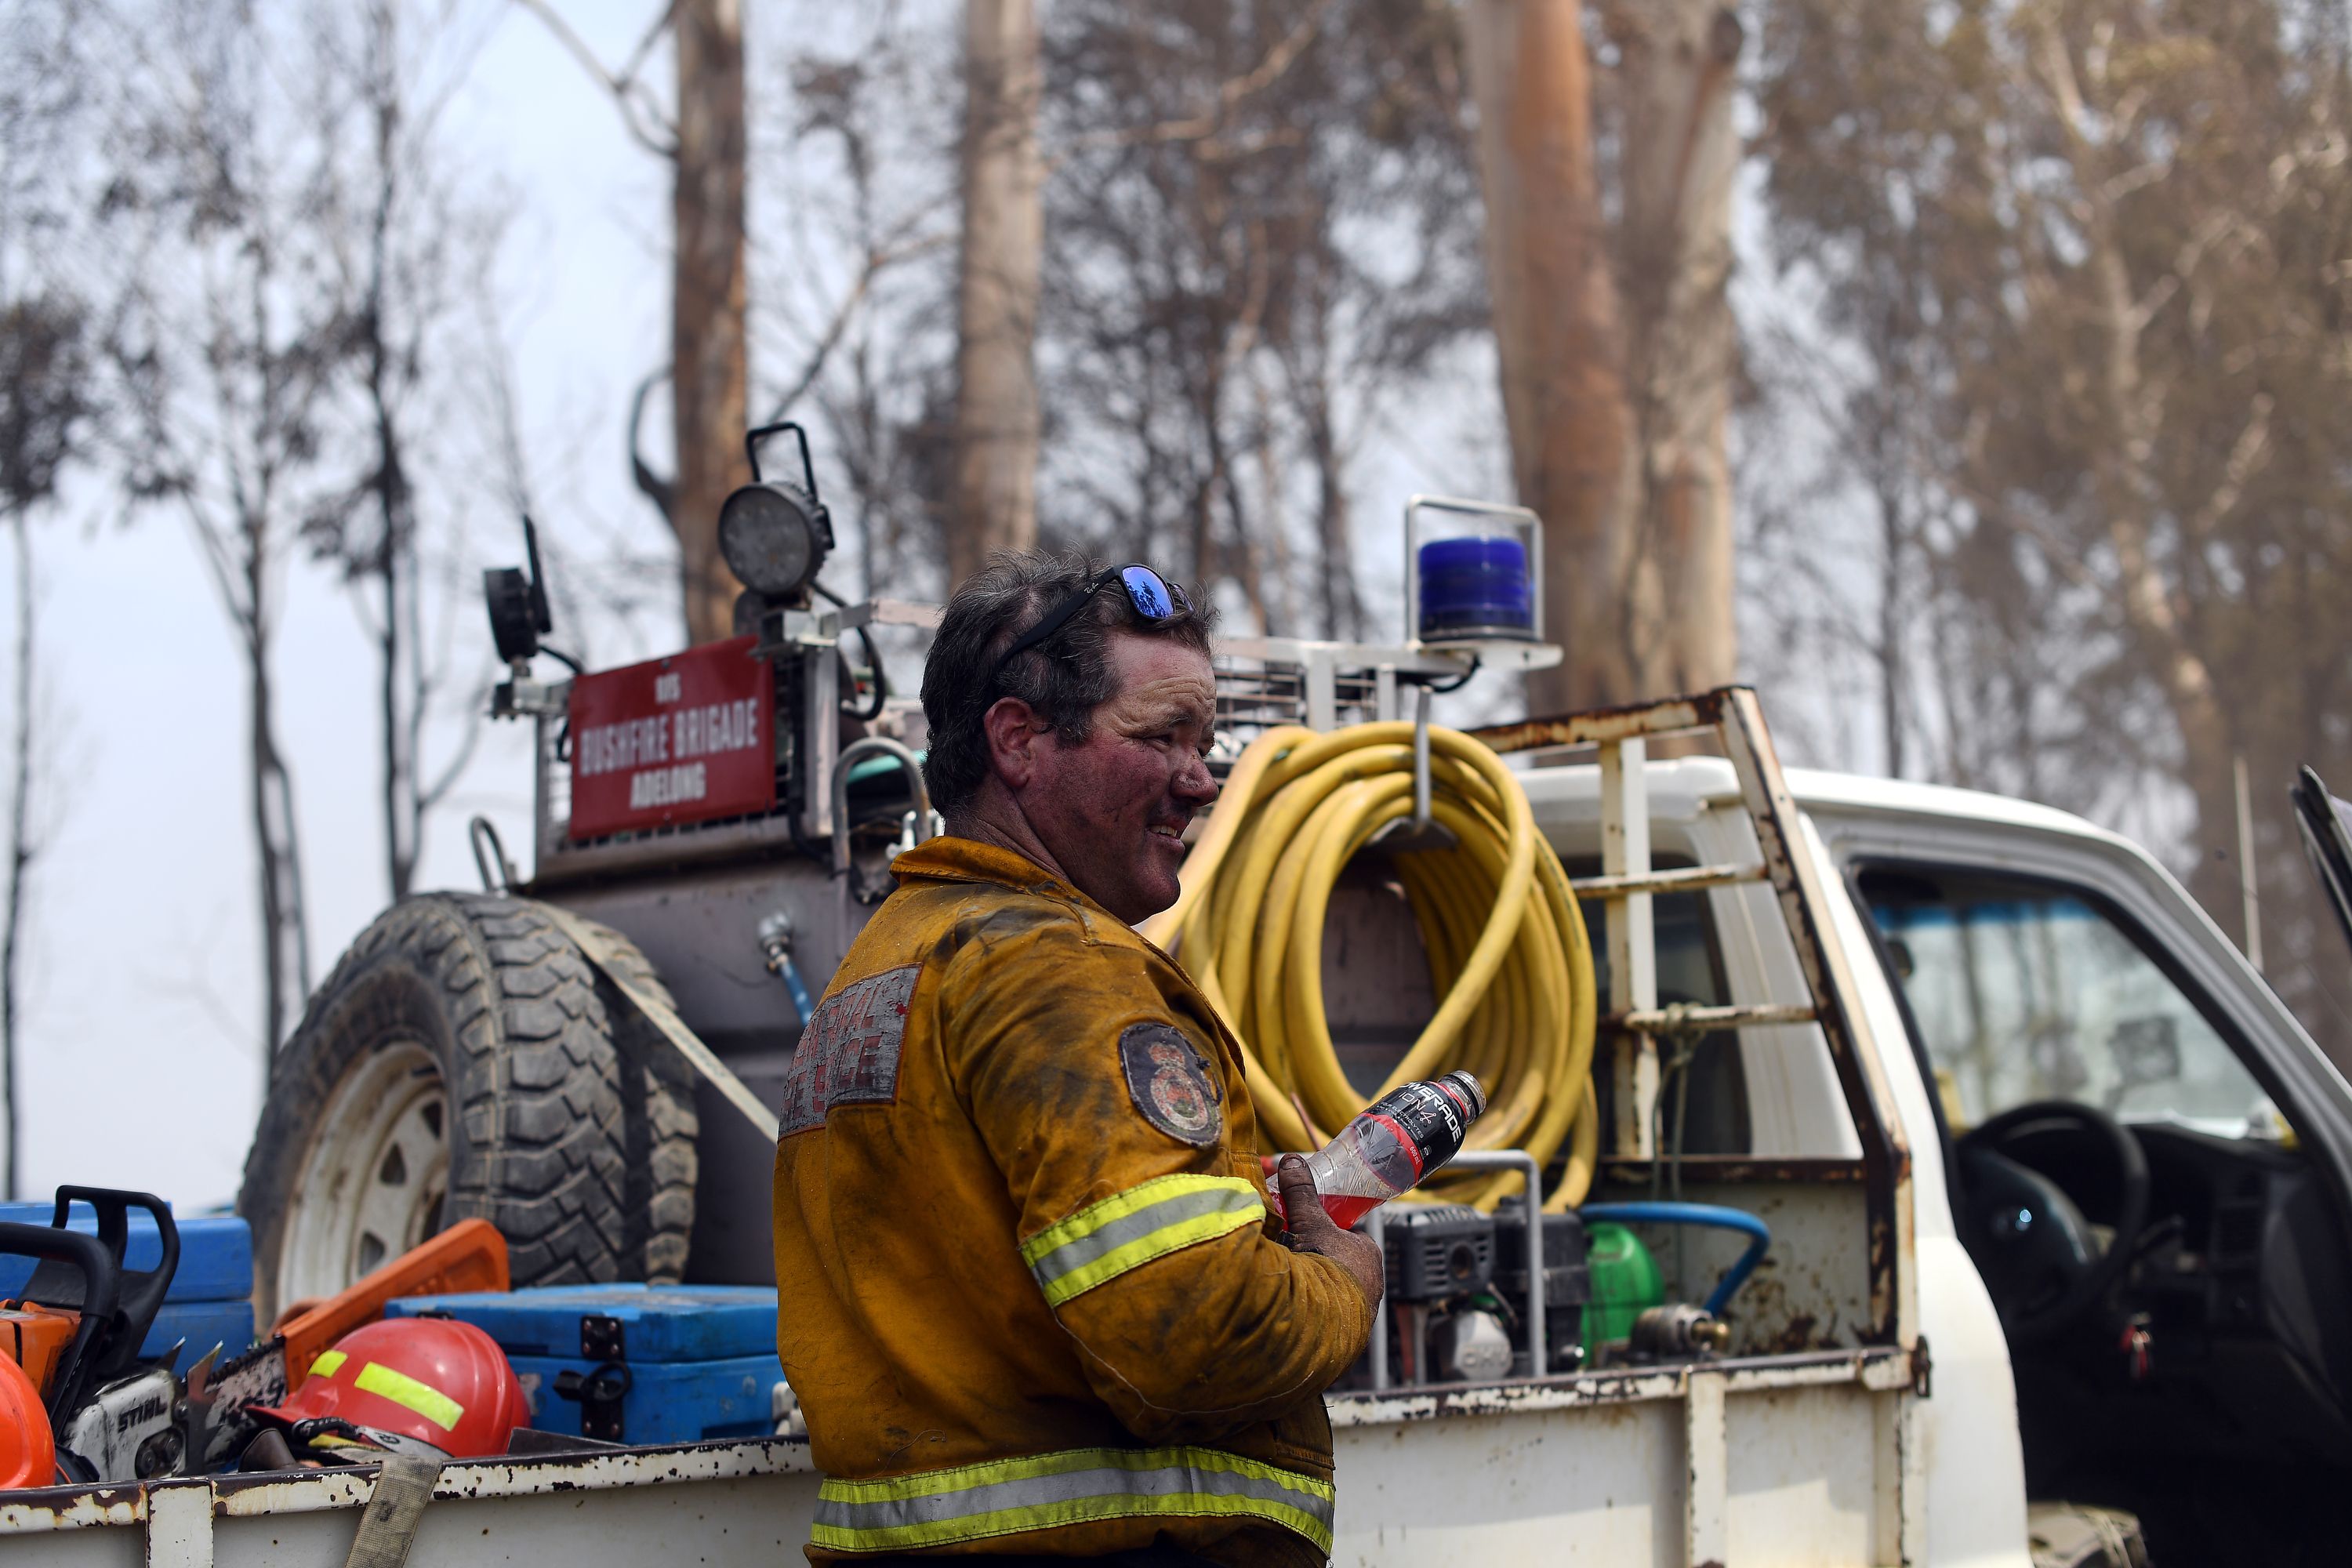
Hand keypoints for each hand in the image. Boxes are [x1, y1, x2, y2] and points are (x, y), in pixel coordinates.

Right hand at [1276, 1155, 1383, 1313]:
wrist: (1324, 1320)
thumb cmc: (1325, 1267)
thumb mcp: (1309, 1222)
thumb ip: (1301, 1193)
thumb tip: (1292, 1161)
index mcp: (1369, 1252)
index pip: (1355, 1237)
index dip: (1334, 1233)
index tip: (1315, 1232)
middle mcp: (1373, 1281)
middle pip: (1347, 1263)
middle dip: (1326, 1260)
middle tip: (1302, 1256)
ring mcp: (1363, 1308)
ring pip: (1342, 1290)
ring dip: (1323, 1287)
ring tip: (1298, 1283)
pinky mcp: (1351, 1331)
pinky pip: (1335, 1314)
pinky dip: (1320, 1310)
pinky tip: (1303, 1308)